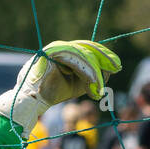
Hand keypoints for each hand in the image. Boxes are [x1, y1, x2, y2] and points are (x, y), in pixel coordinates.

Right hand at [0, 40, 120, 137]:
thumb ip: (91, 77)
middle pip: (87, 49)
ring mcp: (55, 49)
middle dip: (104, 58)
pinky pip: (76, 61)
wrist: (32, 101)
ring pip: (83, 56)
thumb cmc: (53, 94)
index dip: (102, 56)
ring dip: (94, 71)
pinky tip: (94, 83)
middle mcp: (59, 47)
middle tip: (117, 66)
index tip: (116, 64)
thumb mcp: (77, 84)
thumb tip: (110, 72)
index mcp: (63, 51)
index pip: (86, 49)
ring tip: (100, 85)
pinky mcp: (52, 54)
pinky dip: (87, 72)